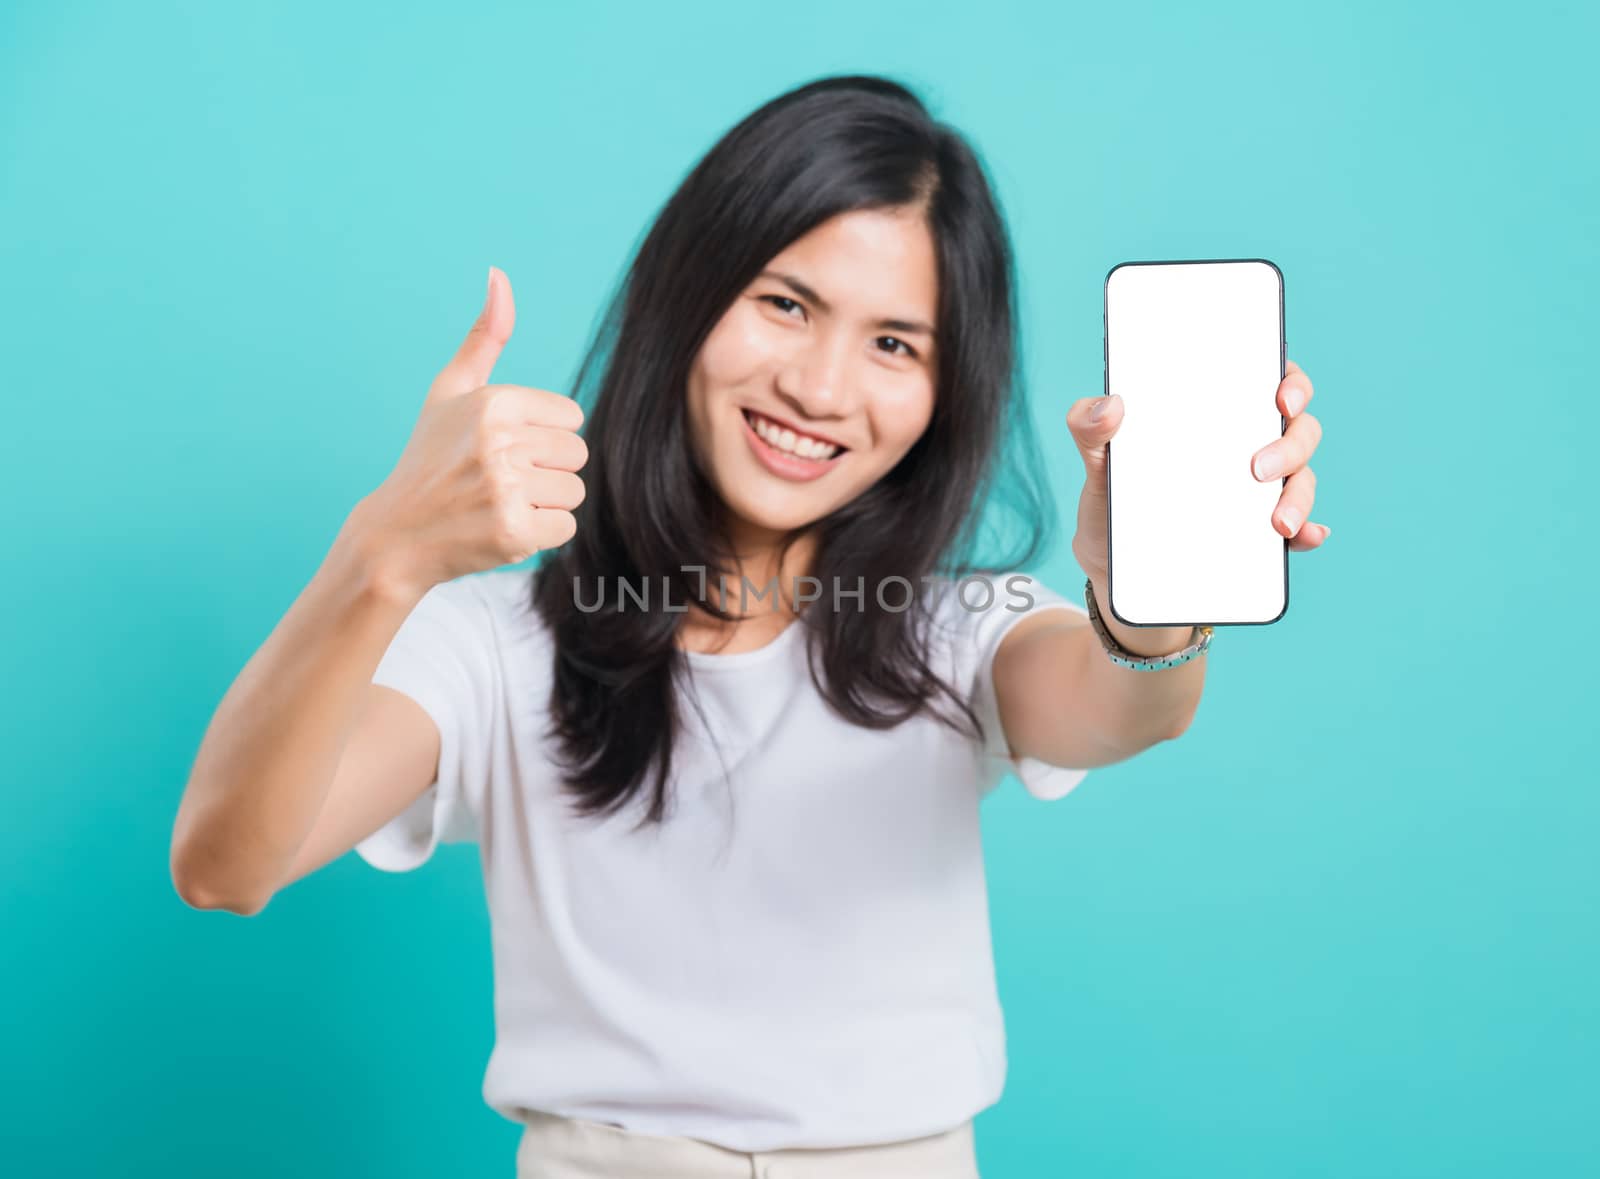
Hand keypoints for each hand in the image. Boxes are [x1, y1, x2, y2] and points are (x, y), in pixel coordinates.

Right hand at [350, 266, 588, 600]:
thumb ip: (484, 337)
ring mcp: (506, 489)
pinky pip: (565, 528)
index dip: (543, 436)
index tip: (503, 448)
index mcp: (493, 401)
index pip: (571, 417)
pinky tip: (500, 529)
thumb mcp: (450, 391)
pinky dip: (540, 534)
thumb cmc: (429, 459)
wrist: (395, 536)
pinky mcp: (513, 533)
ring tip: (499, 504)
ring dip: (545, 504)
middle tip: (499, 481)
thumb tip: (499, 274)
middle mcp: (499, 441)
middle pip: (577, 454)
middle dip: (545, 471)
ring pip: (574, 492)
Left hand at [1068, 359, 1328, 585]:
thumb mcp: (1096, 465)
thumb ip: (1089, 428)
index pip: (1267, 380)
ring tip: (1277, 522)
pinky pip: (1298, 531)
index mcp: (1216, 416)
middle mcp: (1248, 447)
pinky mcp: (1261, 536)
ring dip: (1300, 496)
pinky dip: (1307, 533)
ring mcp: (1260, 492)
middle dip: (1292, 445)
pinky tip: (1302, 538)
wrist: (1111, 568)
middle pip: (1297, 429)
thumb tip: (1110, 404)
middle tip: (1258, 469)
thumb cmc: (1113, 501)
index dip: (1288, 381)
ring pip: (1303, 478)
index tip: (1281, 396)